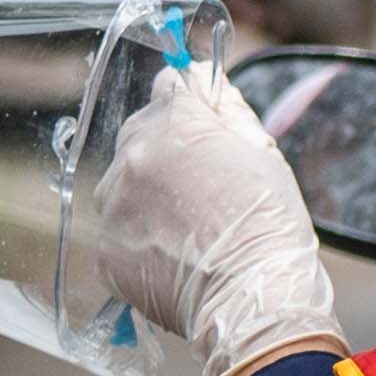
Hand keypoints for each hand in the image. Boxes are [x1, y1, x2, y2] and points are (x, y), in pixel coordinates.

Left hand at [96, 64, 343, 375]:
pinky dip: (140, 235)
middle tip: (205, 186)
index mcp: (176, 124)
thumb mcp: (262, 151)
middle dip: (169, 147)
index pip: (170, 86)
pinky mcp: (106, 249)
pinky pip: (118, 226)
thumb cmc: (269, 226)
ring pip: (124, 180)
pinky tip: (173, 252)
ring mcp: (114, 205)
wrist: (253, 300)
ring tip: (189, 224)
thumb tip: (201, 75)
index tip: (207, 129)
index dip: (193, 107)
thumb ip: (226, 105)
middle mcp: (135, 157)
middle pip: (142, 130)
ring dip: (149, 190)